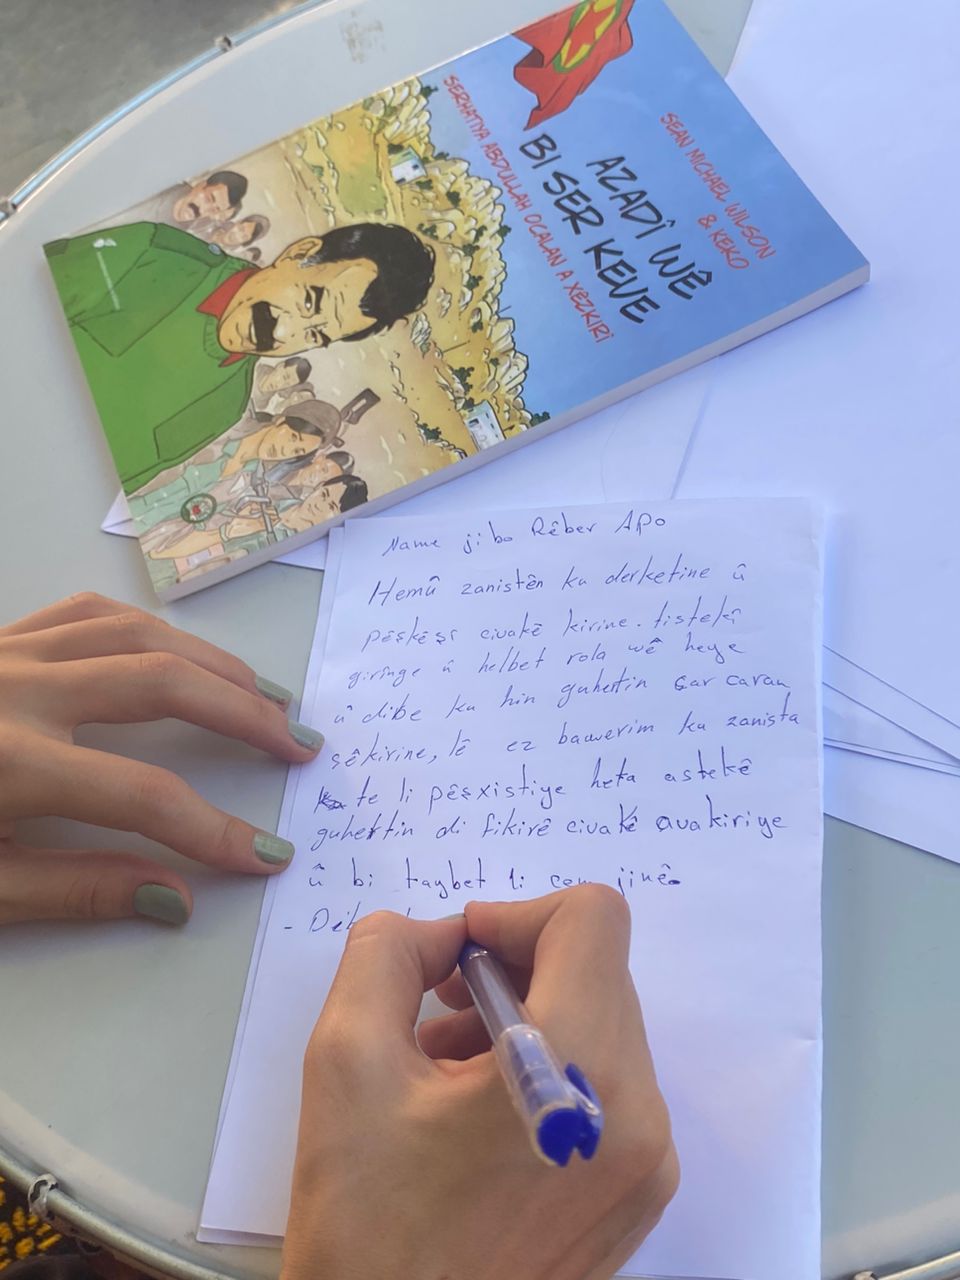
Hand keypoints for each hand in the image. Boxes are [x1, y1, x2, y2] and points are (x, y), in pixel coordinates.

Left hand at [0, 592, 323, 925]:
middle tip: (298, 743)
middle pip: (159, 684)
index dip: (214, 829)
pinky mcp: (1, 636)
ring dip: (210, 664)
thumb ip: (73, 891)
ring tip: (263, 697)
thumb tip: (174, 898)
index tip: (265, 854)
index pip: (142, 796)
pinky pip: (88, 614)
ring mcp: (9, 652)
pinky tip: (179, 652)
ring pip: (135, 634)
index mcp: (10, 763)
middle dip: (241, 715)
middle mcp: (17, 690)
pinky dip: (149, 630)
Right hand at [283, 886, 677, 1279]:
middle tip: (437, 1010)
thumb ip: (387, 954)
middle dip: (515, 969)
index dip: (518, 912)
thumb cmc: (367, 1220)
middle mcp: (639, 1112)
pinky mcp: (638, 1198)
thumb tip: (440, 934)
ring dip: (525, 1020)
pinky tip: (474, 1116)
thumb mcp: (346, 1058)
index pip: (592, 918)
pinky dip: (548, 1072)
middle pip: (598, 971)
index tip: (458, 955)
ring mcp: (649, 1163)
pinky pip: (609, 1089)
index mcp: (583, 1068)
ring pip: (602, 1027)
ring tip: (443, 1069)